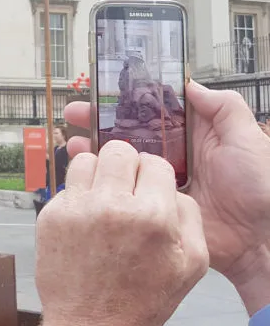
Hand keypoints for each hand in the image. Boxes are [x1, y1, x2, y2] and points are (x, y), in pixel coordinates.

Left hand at [36, 141, 207, 325]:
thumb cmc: (146, 298)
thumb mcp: (192, 262)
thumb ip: (188, 213)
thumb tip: (166, 184)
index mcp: (151, 214)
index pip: (154, 162)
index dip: (152, 174)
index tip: (147, 188)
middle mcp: (111, 204)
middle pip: (117, 150)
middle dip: (125, 164)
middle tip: (123, 186)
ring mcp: (76, 208)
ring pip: (85, 159)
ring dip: (96, 173)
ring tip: (100, 197)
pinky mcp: (49, 215)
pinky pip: (66, 186)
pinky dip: (77, 197)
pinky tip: (82, 221)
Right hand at [64, 82, 269, 283]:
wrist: (259, 239)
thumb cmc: (261, 188)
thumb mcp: (247, 138)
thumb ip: (223, 108)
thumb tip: (191, 85)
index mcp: (192, 136)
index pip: (153, 112)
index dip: (129, 101)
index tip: (104, 92)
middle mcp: (173, 155)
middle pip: (131, 132)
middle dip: (102, 121)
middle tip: (77, 113)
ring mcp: (161, 181)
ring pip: (124, 160)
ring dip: (98, 149)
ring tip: (75, 141)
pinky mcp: (155, 205)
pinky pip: (127, 189)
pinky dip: (107, 180)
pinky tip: (88, 172)